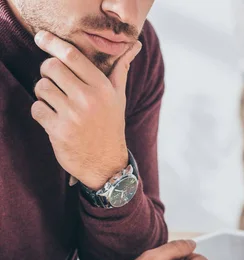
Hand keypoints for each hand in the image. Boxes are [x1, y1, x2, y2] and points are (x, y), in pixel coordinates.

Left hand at [32, 31, 141, 189]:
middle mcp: (88, 99)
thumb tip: (135, 45)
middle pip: (51, 67)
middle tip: (54, 82)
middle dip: (47, 72)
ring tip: (55, 104)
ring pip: (41, 87)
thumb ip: (121, 69)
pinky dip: (40, 113)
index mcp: (102, 87)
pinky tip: (53, 120)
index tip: (41, 38)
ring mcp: (73, 116)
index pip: (71, 55)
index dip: (52, 43)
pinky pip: (36, 109)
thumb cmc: (110, 126)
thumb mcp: (119, 97)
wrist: (107, 165)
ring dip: (43, 94)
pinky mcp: (59, 131)